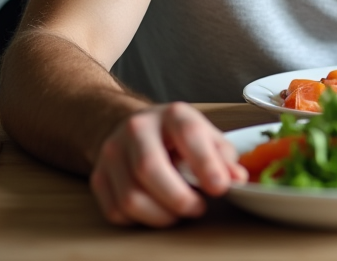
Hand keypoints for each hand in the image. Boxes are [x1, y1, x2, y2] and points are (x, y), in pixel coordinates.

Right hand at [89, 102, 247, 226]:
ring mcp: (113, 152)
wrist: (134, 129)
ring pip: (130, 196)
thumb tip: (237, 180)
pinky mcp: (98, 176)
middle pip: (149, 168)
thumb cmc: (176, 137)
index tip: (220, 188)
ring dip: (160, 215)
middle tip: (198, 208)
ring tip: (179, 213)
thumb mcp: (206, 137)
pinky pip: (115, 210)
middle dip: (177, 198)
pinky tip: (156, 211)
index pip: (188, 135)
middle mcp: (137, 128)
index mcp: (172, 114)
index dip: (205, 164)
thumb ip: (223, 158)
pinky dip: (139, 220)